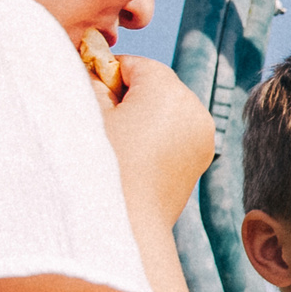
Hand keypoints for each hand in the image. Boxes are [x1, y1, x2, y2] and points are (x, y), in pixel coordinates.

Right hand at [100, 56, 216, 227]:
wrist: (125, 226)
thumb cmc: (98, 166)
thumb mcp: (87, 114)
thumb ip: (92, 83)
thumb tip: (97, 72)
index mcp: (168, 90)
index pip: (135, 65)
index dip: (107, 75)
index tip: (89, 94)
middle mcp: (194, 109)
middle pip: (155, 86)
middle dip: (128, 97)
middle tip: (101, 122)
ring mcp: (203, 135)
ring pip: (167, 110)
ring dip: (143, 118)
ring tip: (117, 144)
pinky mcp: (201, 159)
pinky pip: (177, 135)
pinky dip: (157, 138)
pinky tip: (134, 160)